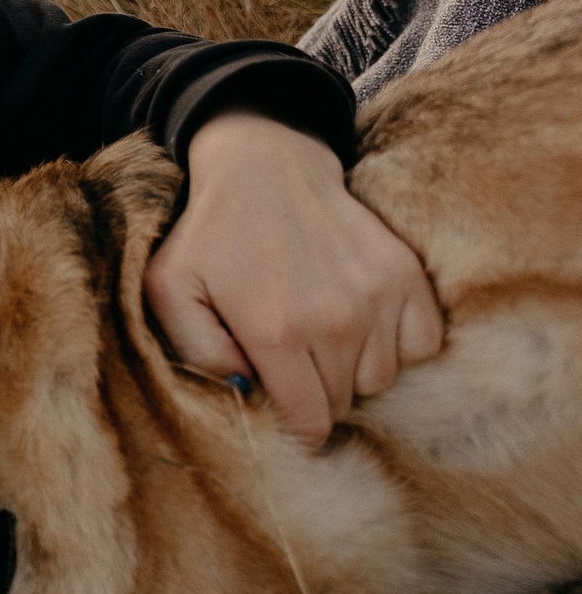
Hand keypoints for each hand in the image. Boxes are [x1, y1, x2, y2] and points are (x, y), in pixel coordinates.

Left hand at [144, 111, 442, 443]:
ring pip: (382, 380)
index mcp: (276, 332)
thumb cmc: (209, 236)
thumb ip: (197, 353)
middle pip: (342, 404)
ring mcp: (378, 297)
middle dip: (315, 393)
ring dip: (353, 368)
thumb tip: (244, 393)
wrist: (265, 170)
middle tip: (289, 355)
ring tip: (319, 331)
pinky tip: (360, 321)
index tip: (278, 399)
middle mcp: (336, 320)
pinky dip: (396, 344)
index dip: (292, 424)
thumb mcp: (171, 291)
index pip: (309, 423)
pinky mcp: (407, 276)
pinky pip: (421, 347)